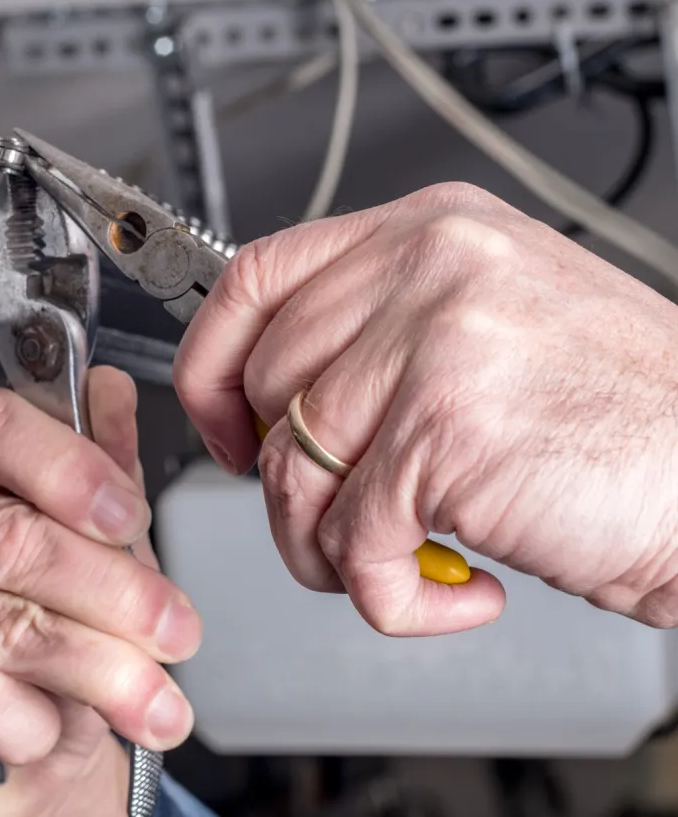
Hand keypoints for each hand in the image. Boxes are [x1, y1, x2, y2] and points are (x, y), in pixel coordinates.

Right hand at [0, 367, 200, 816]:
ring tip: (153, 700)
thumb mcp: (100, 548)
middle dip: (115, 592)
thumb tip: (110, 393)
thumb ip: (105, 471)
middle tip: (176, 631)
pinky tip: (48, 725)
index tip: (130, 516)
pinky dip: (30, 719)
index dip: (68, 467)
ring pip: (2, 623)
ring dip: (99, 669)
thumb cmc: (56, 634)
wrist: (15, 752)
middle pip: (10, 537)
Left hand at [175, 182, 677, 635]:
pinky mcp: (445, 433)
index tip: (223, 424)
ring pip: (293, 471)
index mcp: (427, 232)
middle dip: (282, 484)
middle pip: (266, 389)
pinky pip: (355, 542)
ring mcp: (435, 343)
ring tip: (396, 563)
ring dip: (331, 549)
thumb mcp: (487, 326)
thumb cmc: (616, 413)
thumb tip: (277, 398)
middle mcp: (427, 269)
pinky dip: (390, 595)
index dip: (211, 363)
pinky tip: (455, 588)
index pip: (257, 280)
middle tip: (335, 520)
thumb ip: (376, 340)